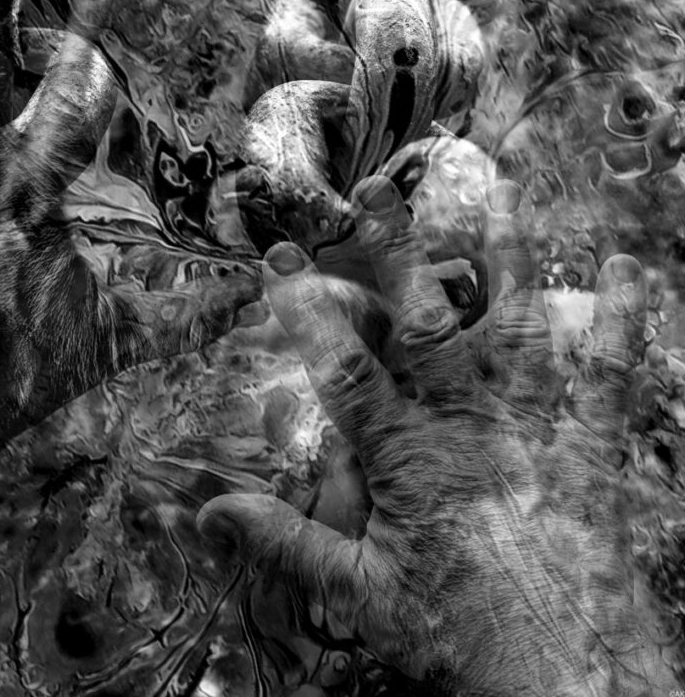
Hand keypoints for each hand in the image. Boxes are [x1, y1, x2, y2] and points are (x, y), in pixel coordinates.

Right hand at [199, 176, 676, 694]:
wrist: (573, 680)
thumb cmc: (461, 634)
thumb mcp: (361, 594)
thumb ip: (286, 543)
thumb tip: (208, 513)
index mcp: (409, 458)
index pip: (344, 370)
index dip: (305, 312)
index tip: (277, 260)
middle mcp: (471, 426)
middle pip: (429, 324)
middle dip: (397, 253)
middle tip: (375, 191)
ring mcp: (536, 430)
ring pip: (519, 328)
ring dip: (511, 261)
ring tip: (501, 195)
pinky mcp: (591, 446)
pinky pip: (608, 375)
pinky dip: (619, 321)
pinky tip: (629, 270)